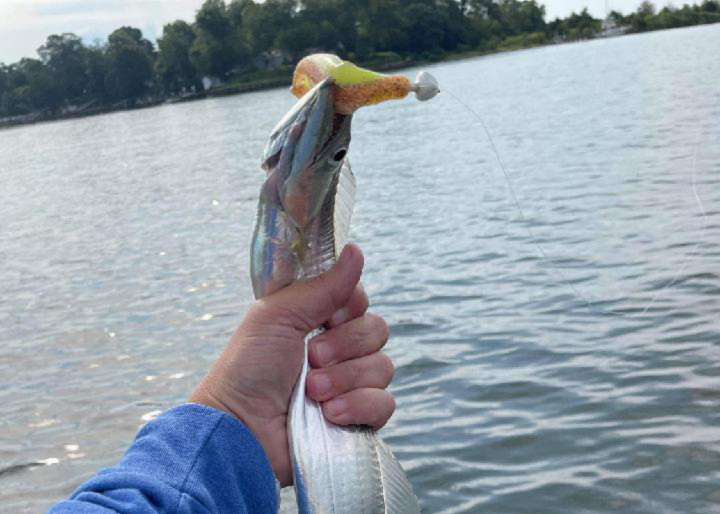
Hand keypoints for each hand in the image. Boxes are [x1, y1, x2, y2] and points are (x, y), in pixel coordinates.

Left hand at [189, 244, 394, 485]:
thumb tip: (355, 250)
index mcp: (319, 322)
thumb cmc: (249, 369)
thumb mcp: (279, 316)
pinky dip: (358, 406)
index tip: (324, 318)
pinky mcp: (359, 419)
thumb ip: (323, 286)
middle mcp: (339, 351)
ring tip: (312, 393)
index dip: (348, 308)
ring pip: (383, 367)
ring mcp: (350, 386)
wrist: (241, 428)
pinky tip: (329, 414)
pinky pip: (385, 403)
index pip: (359, 301)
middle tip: (311, 359)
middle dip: (344, 346)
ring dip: (345, 379)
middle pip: (377, 331)